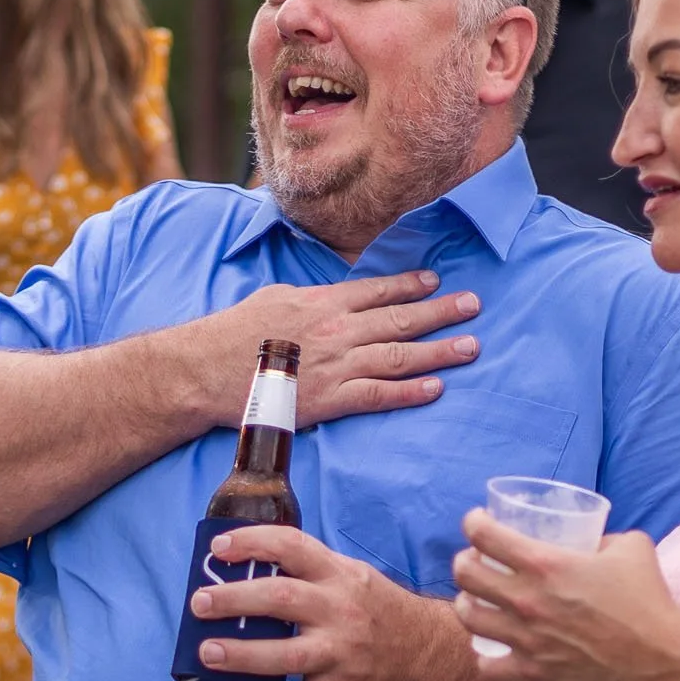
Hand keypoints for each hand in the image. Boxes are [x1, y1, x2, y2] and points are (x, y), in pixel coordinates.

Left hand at [188, 525, 431, 680]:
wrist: (422, 650)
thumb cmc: (372, 607)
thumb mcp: (348, 575)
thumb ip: (306, 571)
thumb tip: (239, 572)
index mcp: (337, 574)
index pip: (292, 546)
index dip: (253, 542)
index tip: (219, 546)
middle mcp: (340, 610)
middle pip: (282, 600)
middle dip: (235, 599)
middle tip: (200, 603)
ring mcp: (341, 652)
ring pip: (287, 656)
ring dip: (242, 654)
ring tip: (207, 653)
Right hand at [193, 270, 481, 427]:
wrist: (205, 370)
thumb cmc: (233, 333)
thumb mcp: (274, 297)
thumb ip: (310, 297)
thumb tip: (333, 295)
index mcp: (322, 302)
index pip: (377, 290)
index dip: (410, 285)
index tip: (436, 281)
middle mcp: (337, 330)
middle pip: (399, 319)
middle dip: (441, 311)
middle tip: (474, 306)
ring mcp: (336, 365)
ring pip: (398, 356)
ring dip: (438, 351)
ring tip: (470, 346)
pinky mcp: (330, 400)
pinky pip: (378, 395)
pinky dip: (409, 392)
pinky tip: (435, 388)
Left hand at [451, 510, 679, 680]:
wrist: (660, 659)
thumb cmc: (648, 599)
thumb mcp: (629, 547)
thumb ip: (601, 537)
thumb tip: (588, 540)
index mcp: (546, 564)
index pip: (484, 535)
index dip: (474, 522)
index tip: (477, 522)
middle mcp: (526, 600)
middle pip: (465, 574)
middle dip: (464, 562)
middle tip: (475, 562)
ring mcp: (526, 639)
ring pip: (467, 617)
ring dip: (467, 604)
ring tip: (476, 602)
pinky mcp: (533, 671)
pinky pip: (487, 665)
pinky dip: (486, 655)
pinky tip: (495, 647)